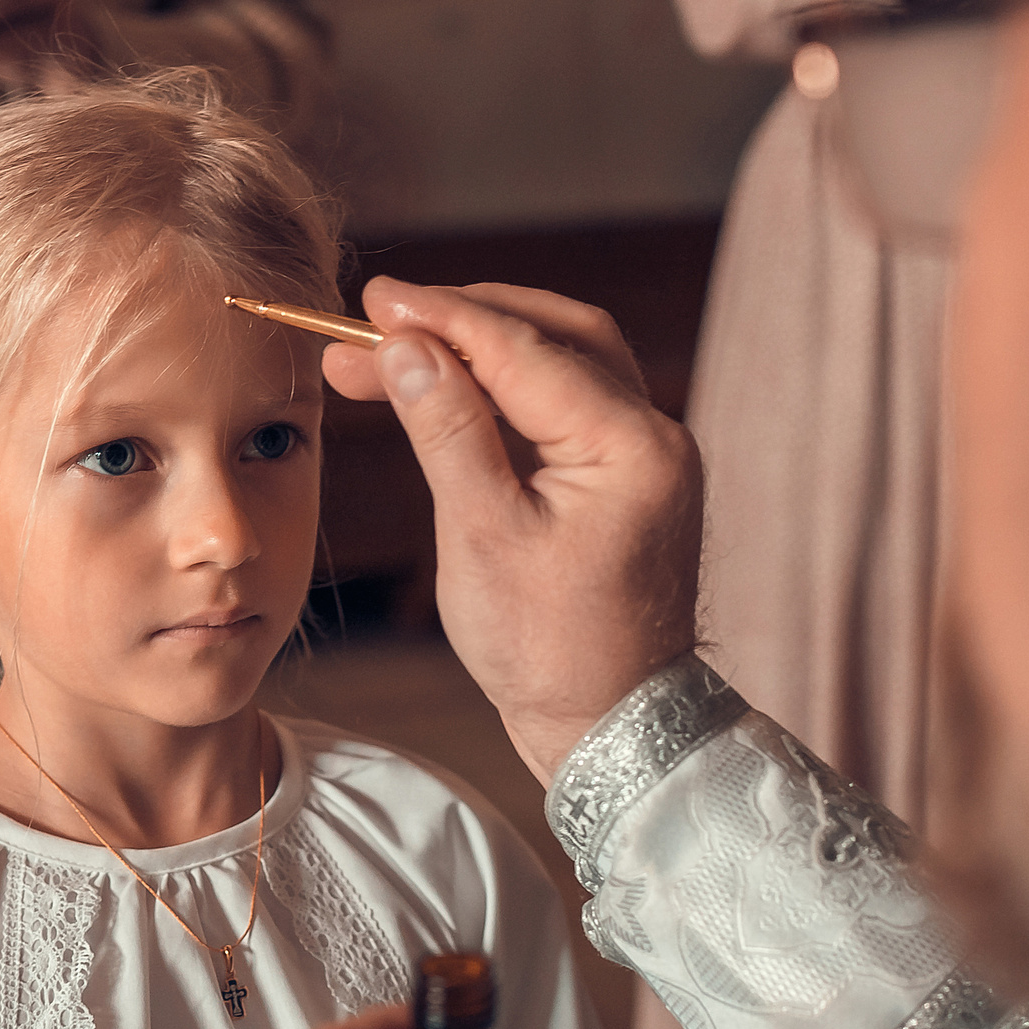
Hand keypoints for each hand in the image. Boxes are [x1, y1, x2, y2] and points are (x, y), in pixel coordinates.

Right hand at [322, 277, 703, 783]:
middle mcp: (655, 435)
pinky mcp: (629, 476)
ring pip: (563, 359)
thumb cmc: (548, 650)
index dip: (440, 317)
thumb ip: (446, 429)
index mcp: (631, 446)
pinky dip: (506, 387)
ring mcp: (649, 454)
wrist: (612, 729)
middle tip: (376, 321)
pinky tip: (450, 391)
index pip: (523, 349)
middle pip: (555, 332)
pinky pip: (567, 403)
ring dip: (483, 345)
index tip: (373, 299)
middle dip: (462, 319)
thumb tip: (406, 346)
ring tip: (399, 351)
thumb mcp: (481, 535)